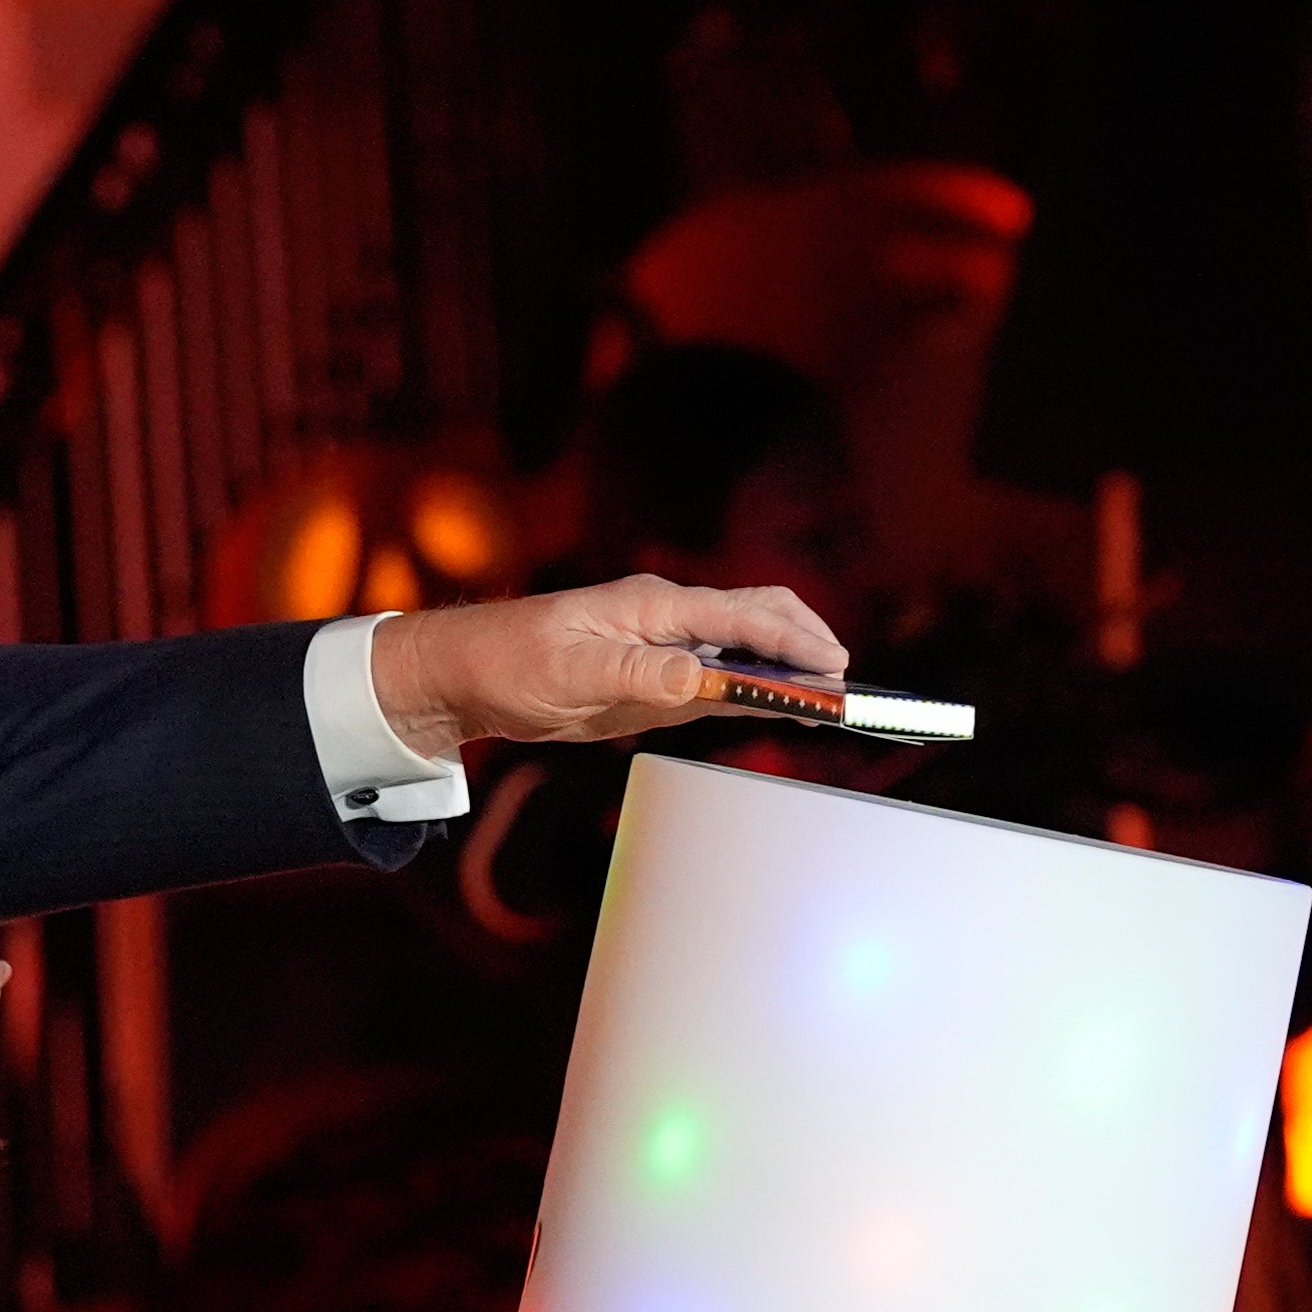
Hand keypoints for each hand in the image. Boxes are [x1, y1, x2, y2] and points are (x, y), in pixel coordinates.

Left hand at [370, 577, 849, 757]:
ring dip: (789, 671)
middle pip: (756, 618)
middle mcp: (667, 619)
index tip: (833, 665)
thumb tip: (701, 674)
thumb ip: (641, 673)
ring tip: (834, 699)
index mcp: (652, 605)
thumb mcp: (572, 673)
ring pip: (744, 651)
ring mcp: (663, 648)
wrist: (465, 675)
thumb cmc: (509, 662)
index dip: (791, 640)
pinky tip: (785, 705)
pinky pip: (717, 680)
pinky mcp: (653, 680)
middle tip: (845, 683)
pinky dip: (757, 691)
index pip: (739, 615)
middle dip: (806, 644)